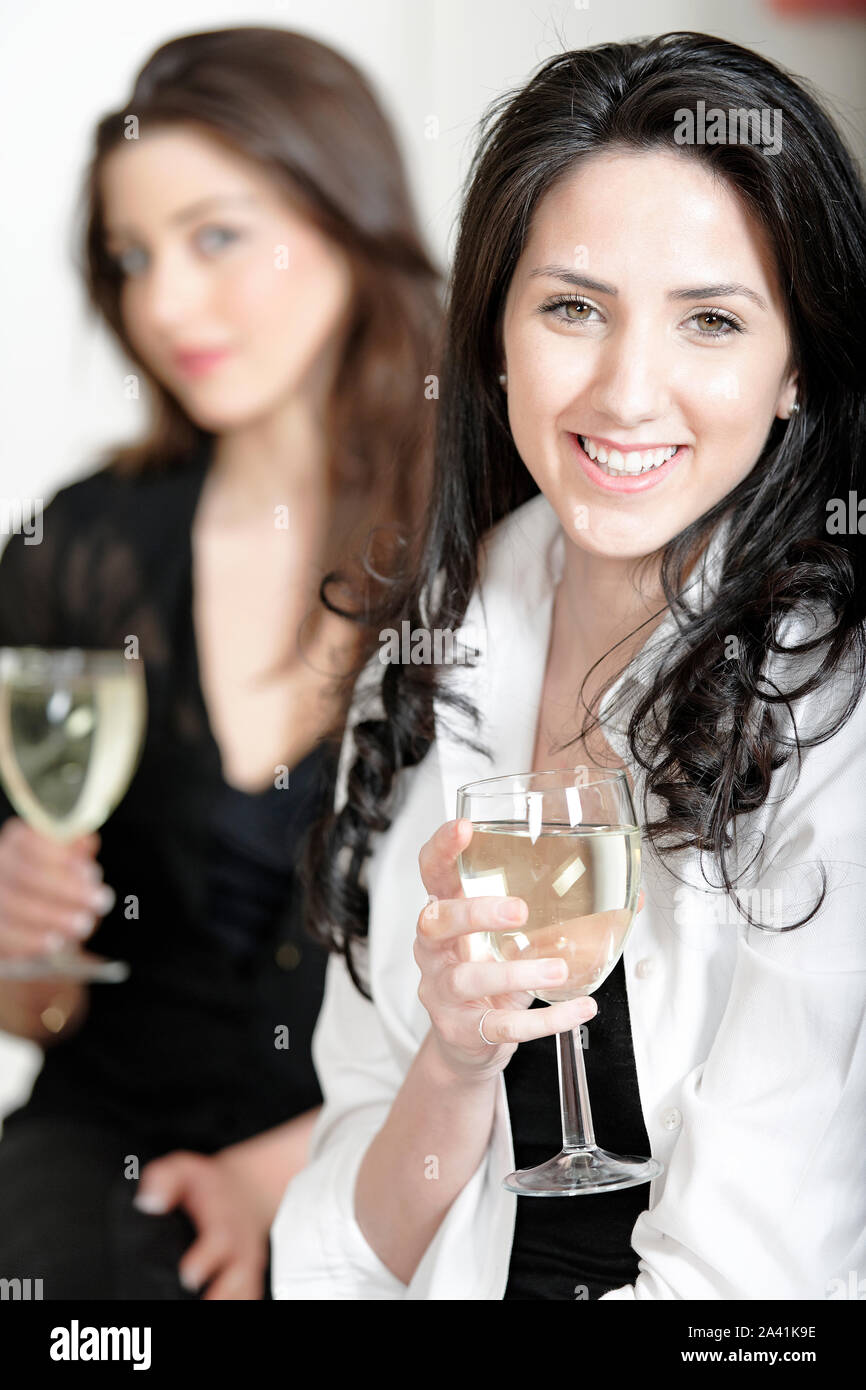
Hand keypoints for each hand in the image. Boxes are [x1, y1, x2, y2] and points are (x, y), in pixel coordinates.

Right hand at [0, 819, 115, 959]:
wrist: (35, 926)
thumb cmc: (56, 889)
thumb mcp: (70, 866)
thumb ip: (76, 853)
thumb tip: (84, 841)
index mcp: (18, 844)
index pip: (30, 842)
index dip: (61, 858)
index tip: (90, 873)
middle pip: (24, 875)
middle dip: (66, 890)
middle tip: (100, 902)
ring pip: (12, 906)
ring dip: (52, 917)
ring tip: (83, 925)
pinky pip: (3, 936)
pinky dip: (30, 941)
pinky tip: (55, 943)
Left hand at [134, 1150, 268, 1299]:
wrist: (248, 1190)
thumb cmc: (208, 1185)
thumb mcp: (185, 1170)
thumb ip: (165, 1179)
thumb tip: (149, 1202)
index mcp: (224, 1219)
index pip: (220, 1238)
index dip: (206, 1258)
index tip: (189, 1275)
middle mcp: (240, 1246)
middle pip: (239, 1274)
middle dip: (223, 1293)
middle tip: (200, 1301)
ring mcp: (247, 1265)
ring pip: (247, 1291)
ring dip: (232, 1301)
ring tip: (208, 1310)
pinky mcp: (250, 1279)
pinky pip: (249, 1297)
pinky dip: (240, 1304)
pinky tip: (217, 1308)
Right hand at [415, 817, 626, 1085]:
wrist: (469, 1044)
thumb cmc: (492, 976)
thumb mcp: (516, 939)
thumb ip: (560, 914)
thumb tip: (630, 897)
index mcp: (447, 913)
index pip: (432, 873)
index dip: (443, 849)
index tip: (466, 828)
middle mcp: (434, 950)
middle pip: (436, 921)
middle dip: (475, 912)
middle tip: (518, 911)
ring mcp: (442, 992)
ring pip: (468, 978)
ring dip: (516, 972)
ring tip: (557, 970)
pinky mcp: (463, 1030)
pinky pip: (502, 1025)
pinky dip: (545, 1020)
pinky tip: (580, 1009)